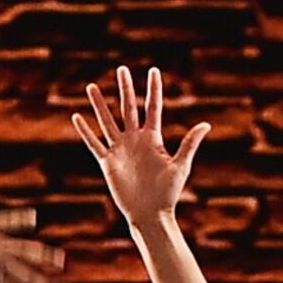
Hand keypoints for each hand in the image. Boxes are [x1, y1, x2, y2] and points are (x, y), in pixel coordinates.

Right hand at [72, 65, 206, 227]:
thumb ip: (189, 144)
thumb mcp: (180, 166)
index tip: (153, 70)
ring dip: (99, 104)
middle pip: (128, 108)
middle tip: (121, 69)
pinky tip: (76, 117)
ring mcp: (120, 150)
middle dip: (125, 88)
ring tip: (91, 86)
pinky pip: (94, 143)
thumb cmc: (168, 192)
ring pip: (107, 121)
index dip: (153, 89)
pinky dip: (85, 131)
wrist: (150, 213)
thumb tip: (206, 124)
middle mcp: (135, 140)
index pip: (152, 107)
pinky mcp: (108, 162)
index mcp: (153, 138)